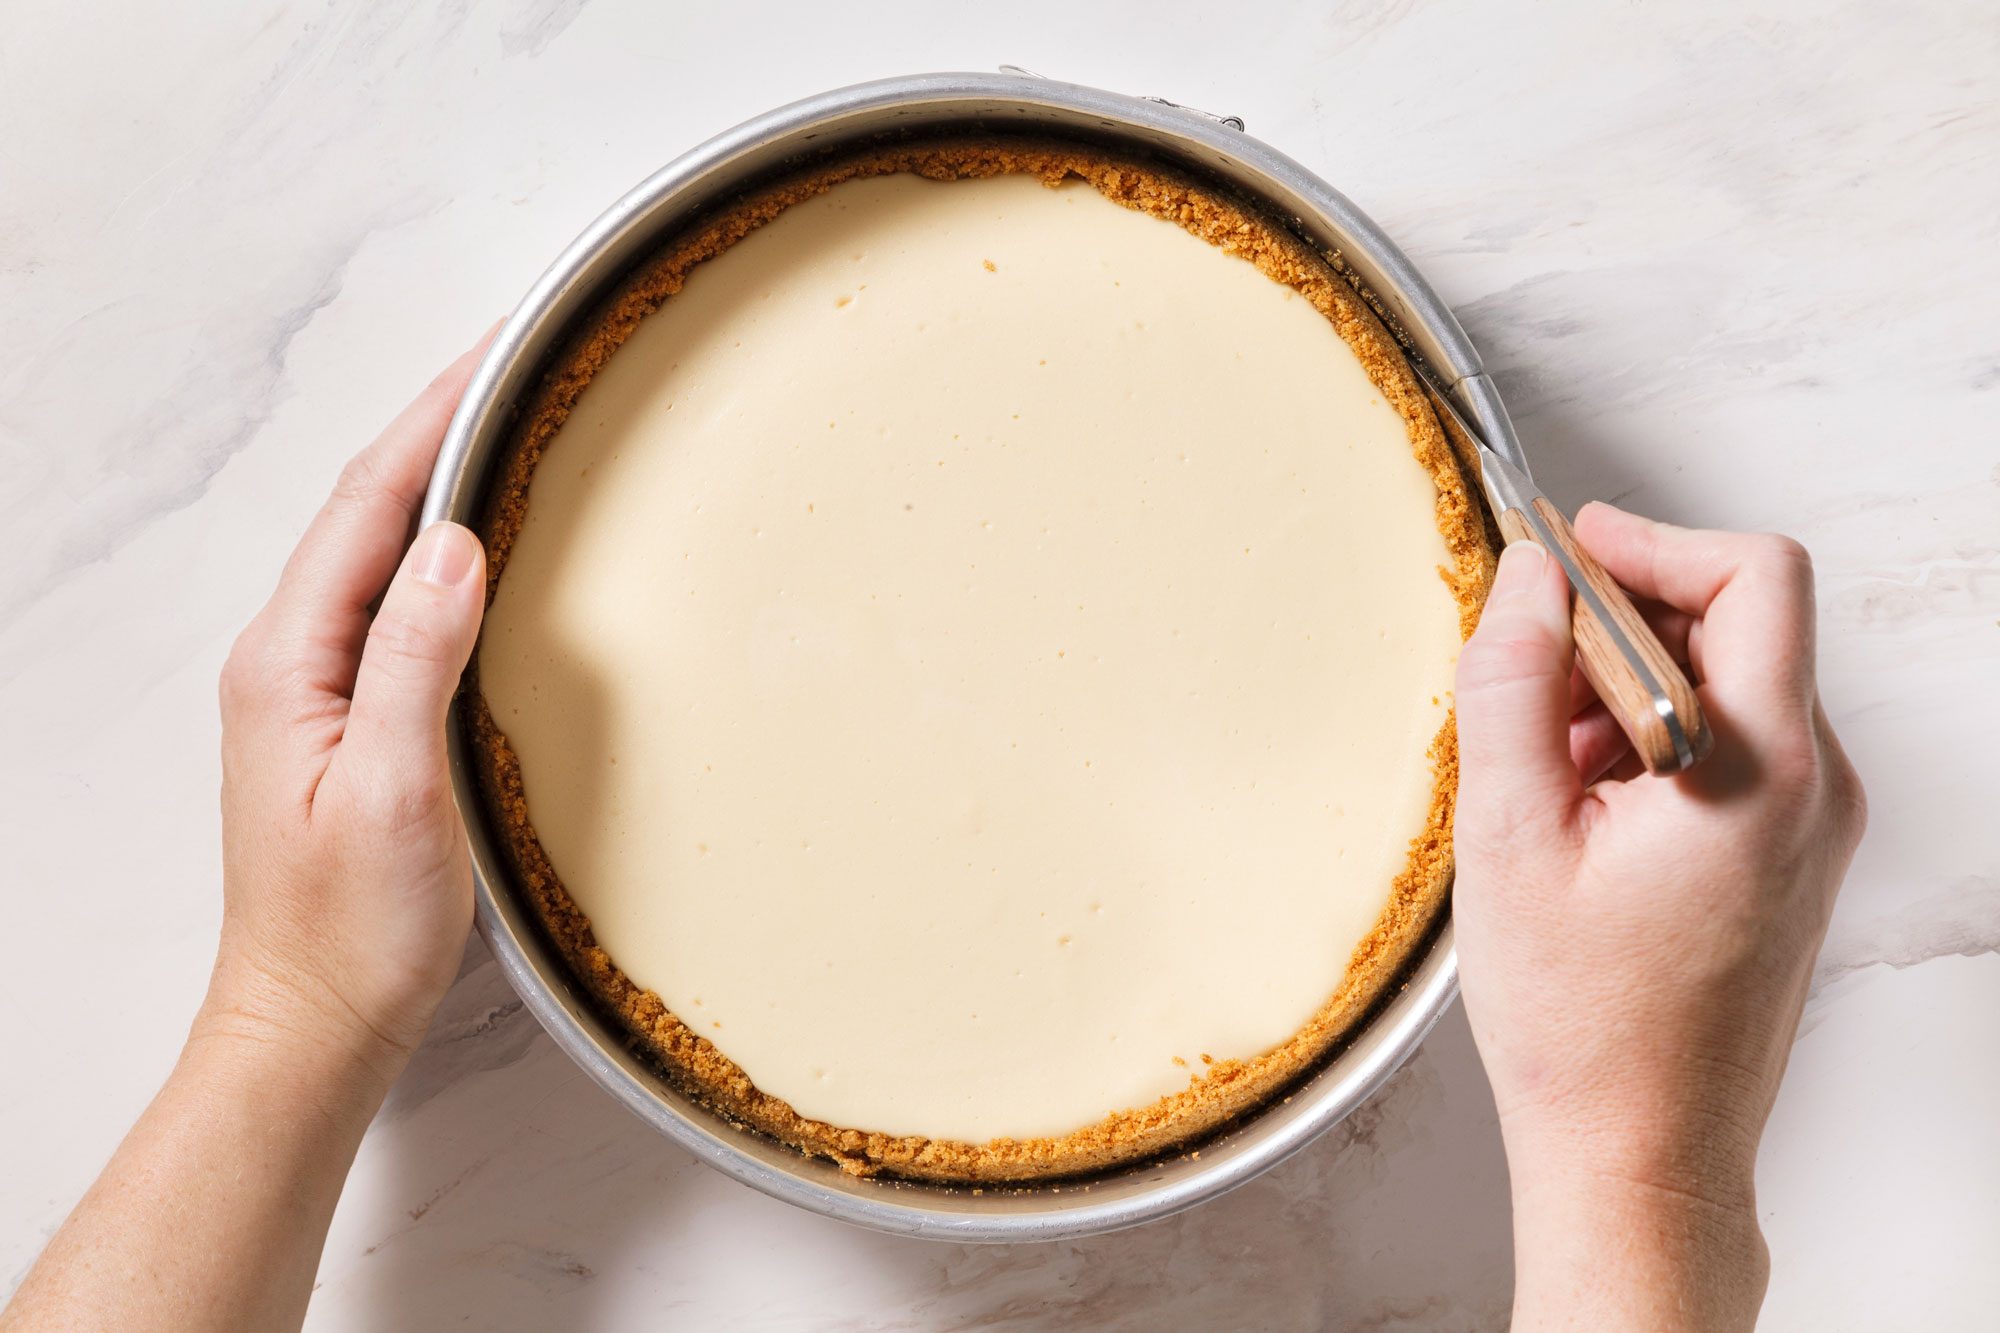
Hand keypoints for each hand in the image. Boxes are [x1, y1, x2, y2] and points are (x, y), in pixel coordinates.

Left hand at [6, 338, 494, 1331]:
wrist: (312, 1024)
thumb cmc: (347, 931)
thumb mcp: (388, 794)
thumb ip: (413, 659)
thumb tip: (454, 542)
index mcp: (289, 660)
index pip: (369, 501)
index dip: (437, 415)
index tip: (503, 349)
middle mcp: (291, 658)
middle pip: (371, 506)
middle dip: (443, 421)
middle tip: (524, 360)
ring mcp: (317, 687)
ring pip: (384, 547)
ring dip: (444, 475)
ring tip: (516, 420)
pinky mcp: (351, 718)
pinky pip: (399, 601)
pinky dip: (447, 548)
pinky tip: (491, 543)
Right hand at [1452, 504, 1865, 1328]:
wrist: (1641, 1155)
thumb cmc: (1580, 1023)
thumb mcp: (1507, 836)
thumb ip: (1510, 684)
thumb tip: (1525, 576)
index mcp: (1762, 771)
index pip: (1756, 574)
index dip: (1654, 540)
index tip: (1569, 548)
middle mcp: (1818, 789)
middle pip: (1736, 624)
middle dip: (1620, 622)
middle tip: (1522, 674)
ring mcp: (1815, 828)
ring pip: (1727, 685)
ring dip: (1625, 689)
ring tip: (1539, 771)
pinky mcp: (1791, 858)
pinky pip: (1729, 747)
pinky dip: (1649, 742)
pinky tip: (1577, 812)